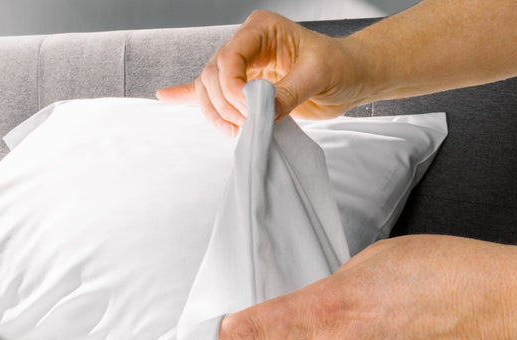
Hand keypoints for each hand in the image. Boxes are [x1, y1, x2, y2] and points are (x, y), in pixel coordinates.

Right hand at [156, 11, 368, 135]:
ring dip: (216, 114)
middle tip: (249, 127)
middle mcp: (246, 46)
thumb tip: (262, 111)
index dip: (232, 88)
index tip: (250, 112)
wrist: (350, 79)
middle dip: (224, 106)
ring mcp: (243, 68)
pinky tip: (166, 96)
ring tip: (237, 131)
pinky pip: (210, 91)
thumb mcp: (318, 75)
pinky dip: (187, 96)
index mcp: (261, 30)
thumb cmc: (340, 67)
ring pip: (208, 89)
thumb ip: (289, 92)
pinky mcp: (243, 89)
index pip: (228, 57)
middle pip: (212, 75)